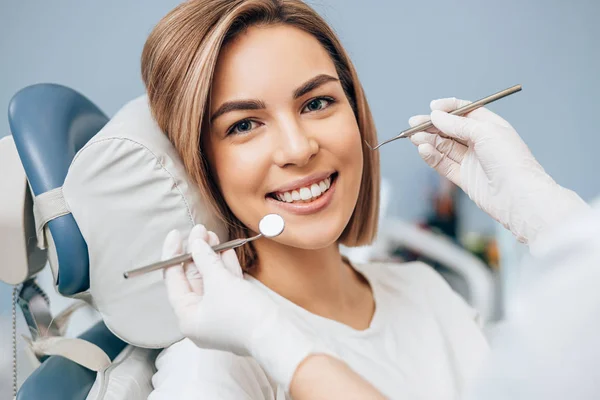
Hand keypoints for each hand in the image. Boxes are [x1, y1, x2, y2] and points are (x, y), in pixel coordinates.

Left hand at [162, 225, 327, 389]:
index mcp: (187, 317)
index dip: (173, 254)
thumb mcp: (220, 282)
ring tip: (213, 235)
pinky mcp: (236, 310)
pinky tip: (227, 250)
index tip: (176, 234)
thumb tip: (197, 243)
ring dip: (212, 257)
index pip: (173, 280)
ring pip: (211, 280)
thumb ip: (205, 259)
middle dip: (197, 253)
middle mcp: (200, 318)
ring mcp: (219, 315)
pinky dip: (225, 269)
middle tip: (200, 230)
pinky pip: (226, 286)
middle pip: (192, 278)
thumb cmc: (243, 314)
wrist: (276, 334)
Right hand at [409, 97, 586, 245]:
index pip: (465, 112)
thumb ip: (457, 124)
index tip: (432, 108)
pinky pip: (443, 164)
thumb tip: (435, 116)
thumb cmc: (510, 160)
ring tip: (414, 137)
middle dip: (431, 125)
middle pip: (450, 130)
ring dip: (428, 140)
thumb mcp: (485, 132)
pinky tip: (423, 150)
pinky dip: (432, 156)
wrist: (518, 195)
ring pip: (444, 147)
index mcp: (490, 127)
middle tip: (413, 123)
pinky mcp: (464, 178)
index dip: (448, 108)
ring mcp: (471, 161)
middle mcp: (480, 142)